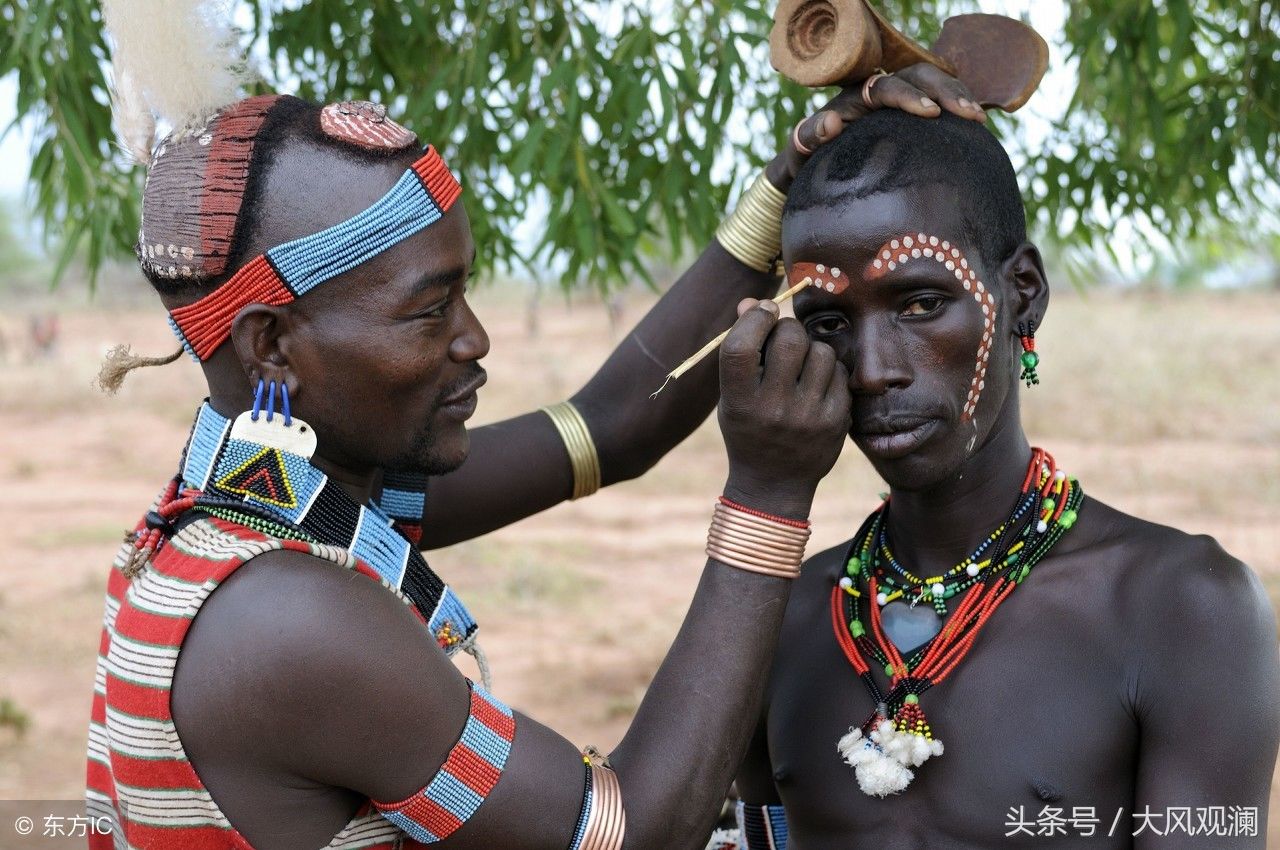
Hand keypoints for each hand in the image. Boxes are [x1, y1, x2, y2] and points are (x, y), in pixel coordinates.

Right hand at [718, 299, 851, 518]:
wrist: (773, 484)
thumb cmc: (748, 428)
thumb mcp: (732, 395)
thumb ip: (741, 349)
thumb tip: (753, 301)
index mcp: (739, 402)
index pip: (741, 346)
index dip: (754, 318)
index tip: (762, 313)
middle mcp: (772, 410)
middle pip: (788, 340)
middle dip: (787, 328)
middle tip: (783, 336)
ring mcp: (808, 417)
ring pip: (820, 350)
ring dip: (810, 348)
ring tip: (800, 364)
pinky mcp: (836, 420)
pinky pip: (839, 371)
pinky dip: (828, 369)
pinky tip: (816, 383)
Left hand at [765, 63, 986, 190]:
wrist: (812, 165)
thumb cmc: (805, 160)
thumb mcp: (801, 151)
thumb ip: (810, 136)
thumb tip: (830, 120)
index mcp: (854, 97)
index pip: (886, 86)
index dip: (909, 96)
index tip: (930, 112)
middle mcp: (877, 91)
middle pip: (918, 74)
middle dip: (945, 90)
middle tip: (969, 113)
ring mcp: (896, 100)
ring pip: (932, 82)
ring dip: (957, 95)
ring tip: (979, 118)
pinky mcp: (908, 114)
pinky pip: (937, 101)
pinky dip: (956, 106)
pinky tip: (976, 125)